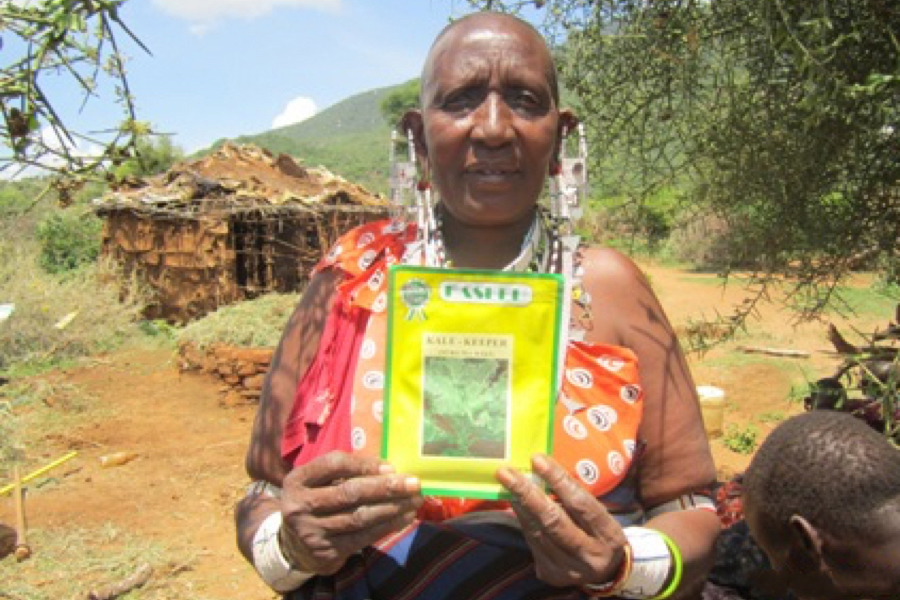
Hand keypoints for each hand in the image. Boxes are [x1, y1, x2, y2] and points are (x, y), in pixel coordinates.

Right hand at [279, 451, 422, 574]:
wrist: (294, 546)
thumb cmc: (316, 502)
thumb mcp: (317, 482)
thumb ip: (345, 472)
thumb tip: (389, 469)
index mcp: (297, 480)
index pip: (333, 464)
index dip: (364, 464)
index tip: (390, 466)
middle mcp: (300, 506)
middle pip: (349, 492)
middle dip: (386, 487)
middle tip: (413, 483)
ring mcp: (312, 531)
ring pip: (360, 517)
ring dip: (392, 508)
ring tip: (414, 501)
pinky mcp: (326, 552)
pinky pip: (363, 537)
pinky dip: (387, 526)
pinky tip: (404, 518)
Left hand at [496, 454, 626, 587]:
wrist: (605, 572)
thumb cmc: (598, 531)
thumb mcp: (598, 513)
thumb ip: (573, 495)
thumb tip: (540, 467)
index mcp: (608, 535)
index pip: (581, 504)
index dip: (558, 480)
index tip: (537, 460)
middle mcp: (590, 555)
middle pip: (554, 522)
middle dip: (528, 494)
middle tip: (507, 473)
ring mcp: (569, 569)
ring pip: (538, 533)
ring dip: (520, 506)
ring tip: (507, 484)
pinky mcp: (552, 575)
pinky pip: (532, 543)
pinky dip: (522, 520)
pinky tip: (515, 504)